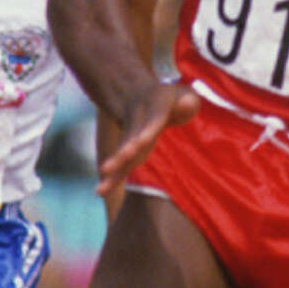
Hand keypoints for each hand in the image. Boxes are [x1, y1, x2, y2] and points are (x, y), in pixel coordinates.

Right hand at [96, 81, 200, 196]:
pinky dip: (112, 178)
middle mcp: (137, 121)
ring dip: (113, 172)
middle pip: (130, 139)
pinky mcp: (127, 149)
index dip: (147, 131)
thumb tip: (187, 104)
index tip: (141, 141)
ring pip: (121, 154)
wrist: (137, 94)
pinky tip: (101, 192)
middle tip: (108, 168)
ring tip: (101, 190)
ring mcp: (130, 135)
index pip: (152, 121)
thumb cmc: (171, 100)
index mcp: (154, 108)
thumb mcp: (184, 96)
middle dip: (122, 154)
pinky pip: (120, 165)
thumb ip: (187, 102)